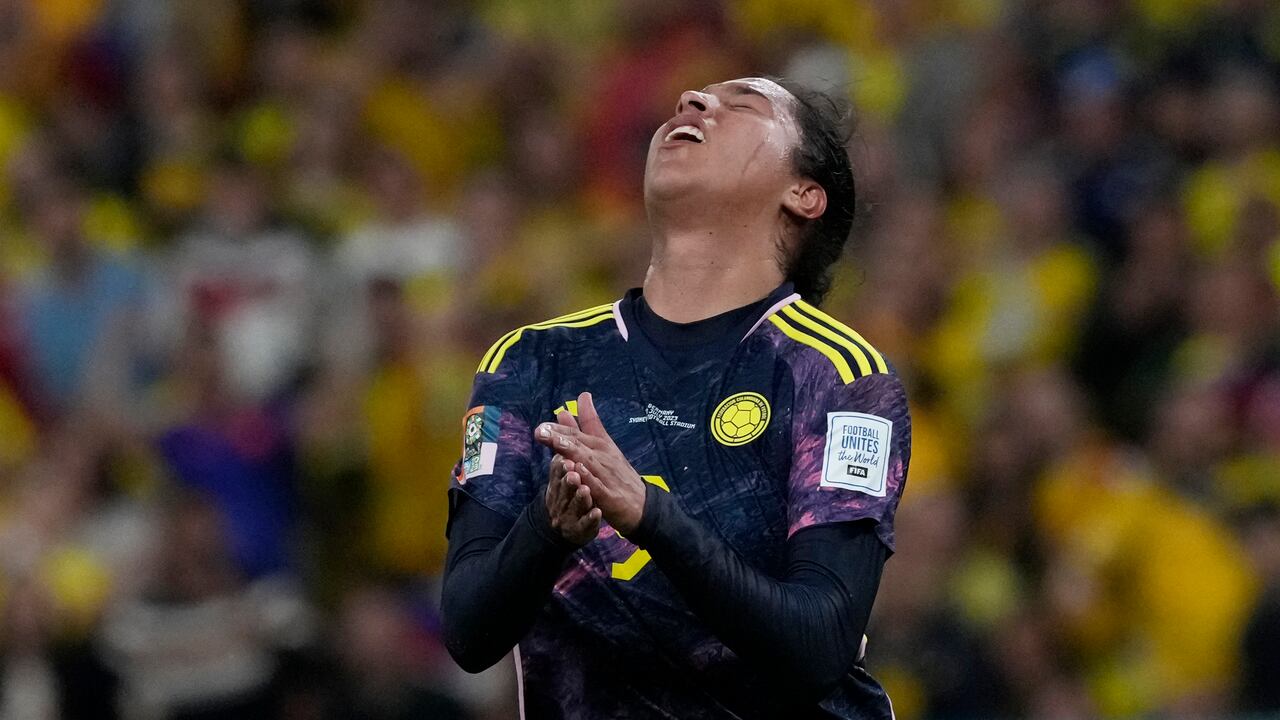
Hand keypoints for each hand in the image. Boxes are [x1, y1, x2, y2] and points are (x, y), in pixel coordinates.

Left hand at [535, 392, 646, 534]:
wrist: (642, 503)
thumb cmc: (618, 474)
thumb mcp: (603, 448)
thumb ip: (584, 429)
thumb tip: (565, 409)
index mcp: (599, 445)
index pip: (575, 434)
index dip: (558, 429)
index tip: (540, 426)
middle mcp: (602, 457)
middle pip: (579, 444)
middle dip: (559, 437)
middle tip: (540, 431)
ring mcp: (606, 475)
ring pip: (587, 461)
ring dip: (571, 451)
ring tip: (556, 443)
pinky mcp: (610, 495)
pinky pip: (597, 486)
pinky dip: (588, 477)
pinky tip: (578, 470)